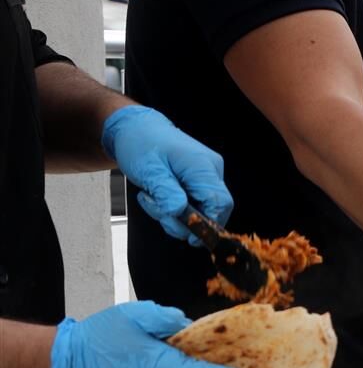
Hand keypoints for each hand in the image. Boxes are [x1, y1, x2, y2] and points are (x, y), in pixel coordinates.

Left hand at [102, 105, 231, 245]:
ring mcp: (207, 174)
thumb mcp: (149, 170)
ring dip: (174, 214)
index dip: (209, 224)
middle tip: (158, 213)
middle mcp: (211, 170)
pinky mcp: (199, 179)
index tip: (192, 238)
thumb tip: (180, 213)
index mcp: (202, 166)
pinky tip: (158, 195)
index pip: (220, 203)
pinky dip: (175, 207)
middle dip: (185, 221)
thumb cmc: (141, 144)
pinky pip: (193, 202)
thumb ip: (167, 192)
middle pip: (212, 209)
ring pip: (201, 208)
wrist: (136, 129)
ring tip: (151, 199)